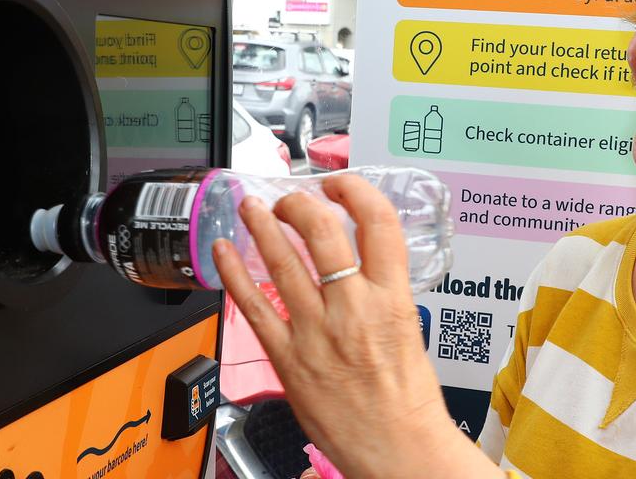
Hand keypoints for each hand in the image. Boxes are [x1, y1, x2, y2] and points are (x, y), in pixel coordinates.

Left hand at [214, 174, 500, 478]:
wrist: (397, 450)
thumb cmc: (408, 401)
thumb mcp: (410, 329)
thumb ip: (383, 293)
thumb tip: (360, 266)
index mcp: (392, 298)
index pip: (378, 222)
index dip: (355, 191)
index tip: (341, 185)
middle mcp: (353, 307)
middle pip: (322, 231)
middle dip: (300, 203)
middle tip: (290, 198)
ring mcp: (316, 331)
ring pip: (282, 260)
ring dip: (261, 225)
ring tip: (252, 207)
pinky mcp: (288, 357)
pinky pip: (253, 305)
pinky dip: (234, 273)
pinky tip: (224, 251)